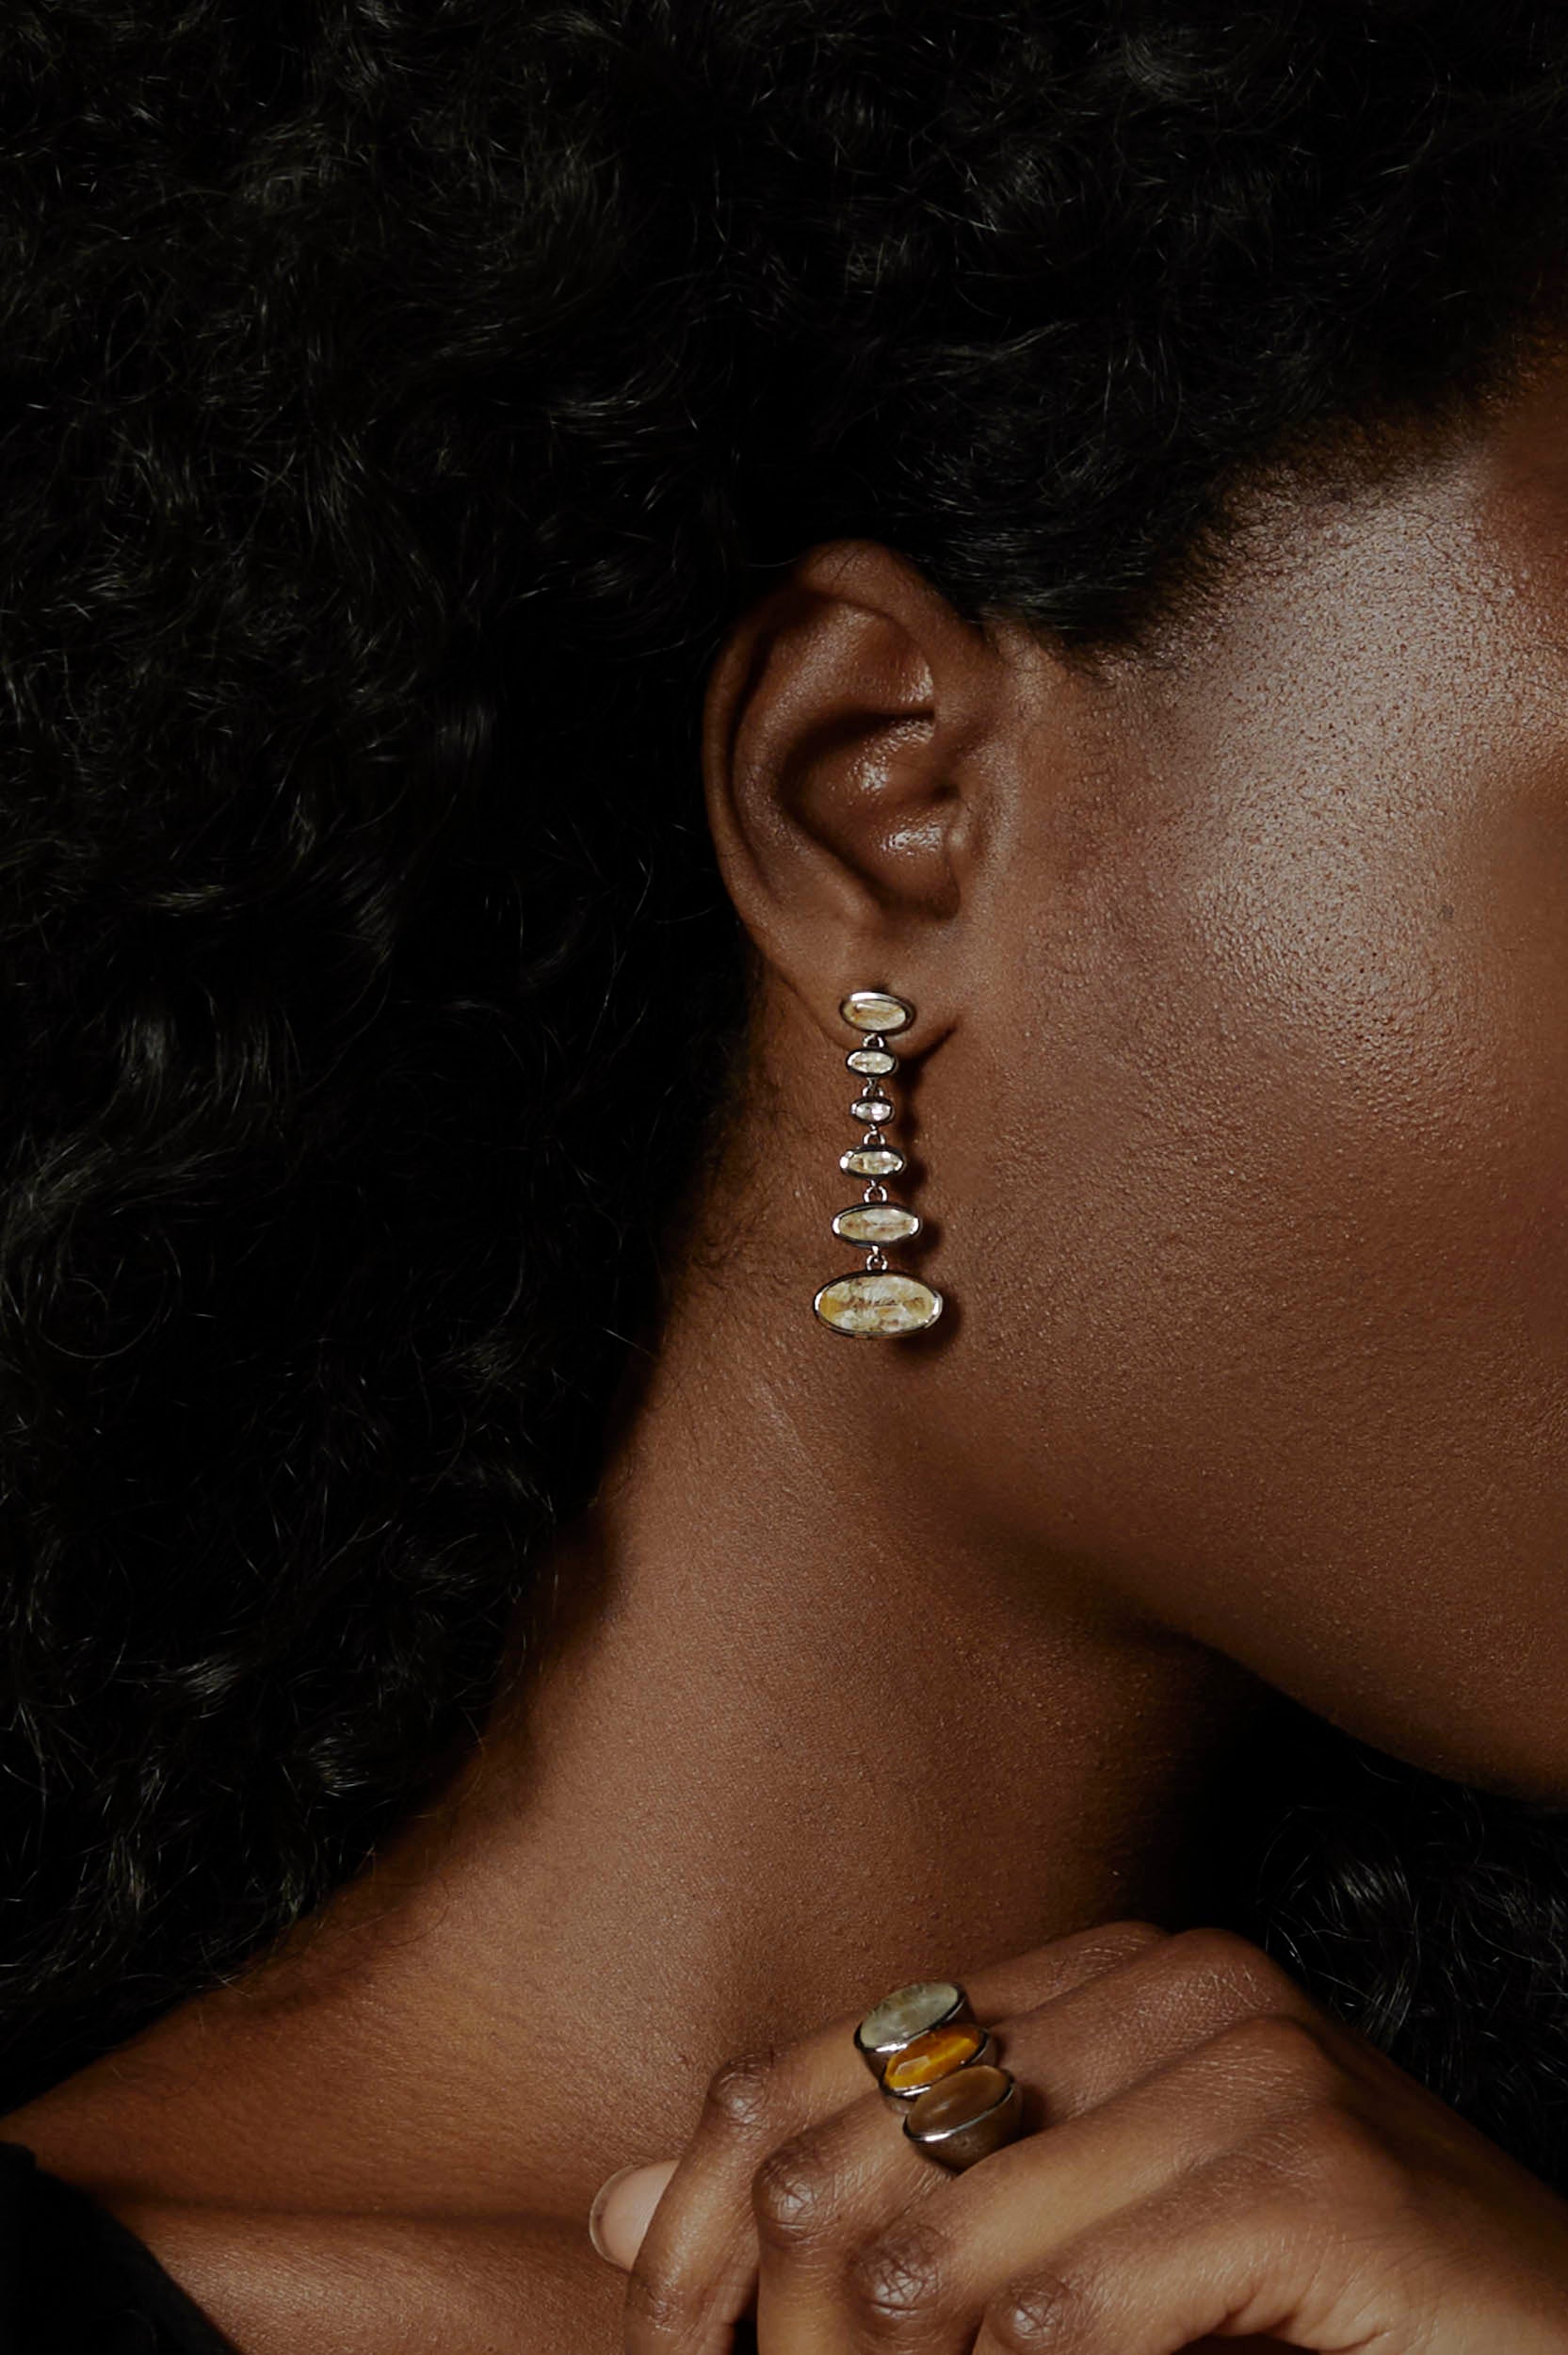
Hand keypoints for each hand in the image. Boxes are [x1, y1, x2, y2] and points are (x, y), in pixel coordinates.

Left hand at [589, 1920, 1567, 2351]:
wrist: (1535, 2333)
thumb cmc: (1300, 2296)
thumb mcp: (1062, 2241)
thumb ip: (864, 2209)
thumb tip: (614, 2207)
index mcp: (1090, 1975)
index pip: (819, 2063)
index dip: (706, 2205)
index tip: (662, 2330)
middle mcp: (1166, 1982)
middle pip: (866, 2145)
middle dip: (786, 2308)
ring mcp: (1254, 2062)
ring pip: (962, 2237)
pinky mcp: (1325, 2172)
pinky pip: (1099, 2301)